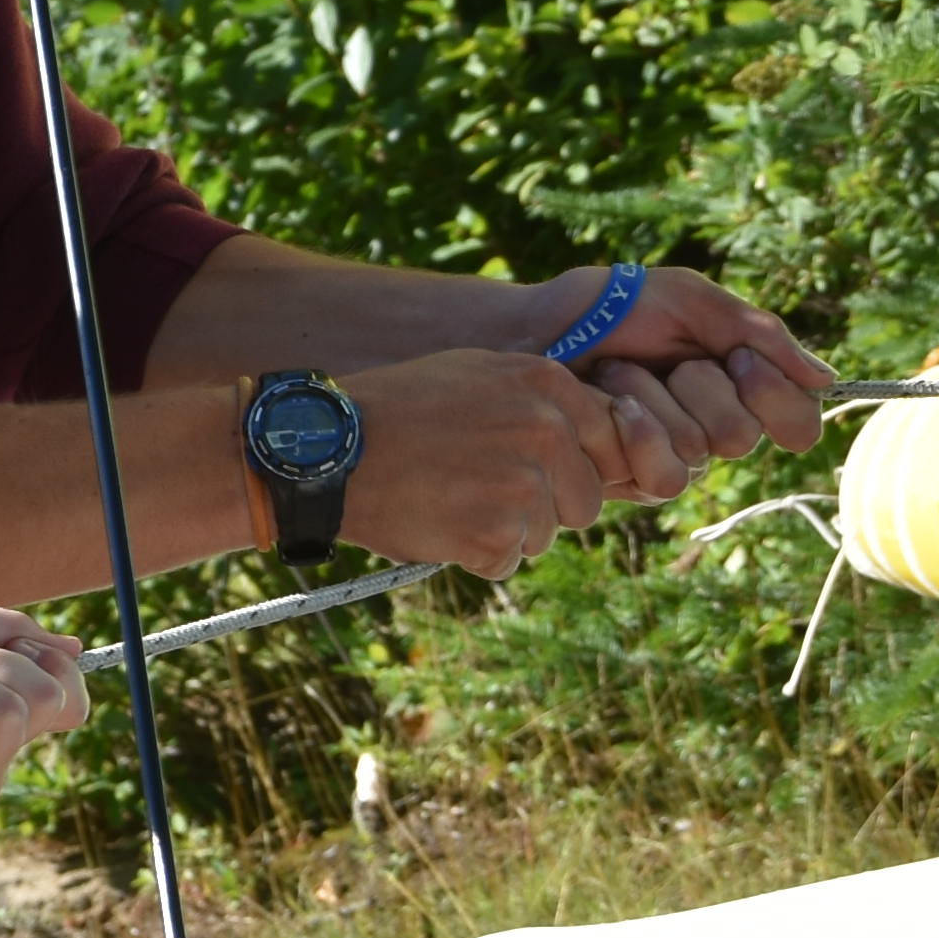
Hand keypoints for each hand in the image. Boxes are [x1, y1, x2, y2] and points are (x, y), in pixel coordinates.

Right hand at [337, 343, 678, 566]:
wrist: (327, 450)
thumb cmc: (396, 410)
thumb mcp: (476, 374)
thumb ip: (541, 399)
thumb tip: (606, 430)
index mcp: (546, 384)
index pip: (611, 442)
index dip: (576, 467)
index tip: (539, 472)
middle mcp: (546, 430)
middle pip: (585, 500)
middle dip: (543, 506)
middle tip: (479, 488)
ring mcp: (524, 484)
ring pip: (546, 535)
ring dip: (505, 531)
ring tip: (448, 498)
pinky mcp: (497, 534)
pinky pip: (507, 563)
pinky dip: (473, 555)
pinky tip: (435, 522)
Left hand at [529, 261, 831, 460]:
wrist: (534, 327)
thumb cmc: (610, 307)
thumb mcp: (690, 301)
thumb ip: (759, 334)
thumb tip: (826, 380)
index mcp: (737, 390)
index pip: (798, 424)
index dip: (775, 394)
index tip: (738, 356)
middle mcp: (710, 430)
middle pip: (744, 437)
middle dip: (702, 386)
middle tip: (670, 359)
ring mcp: (669, 458)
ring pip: (700, 454)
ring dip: (658, 401)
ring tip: (620, 372)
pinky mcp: (628, 480)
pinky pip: (661, 477)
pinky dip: (634, 429)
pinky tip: (607, 402)